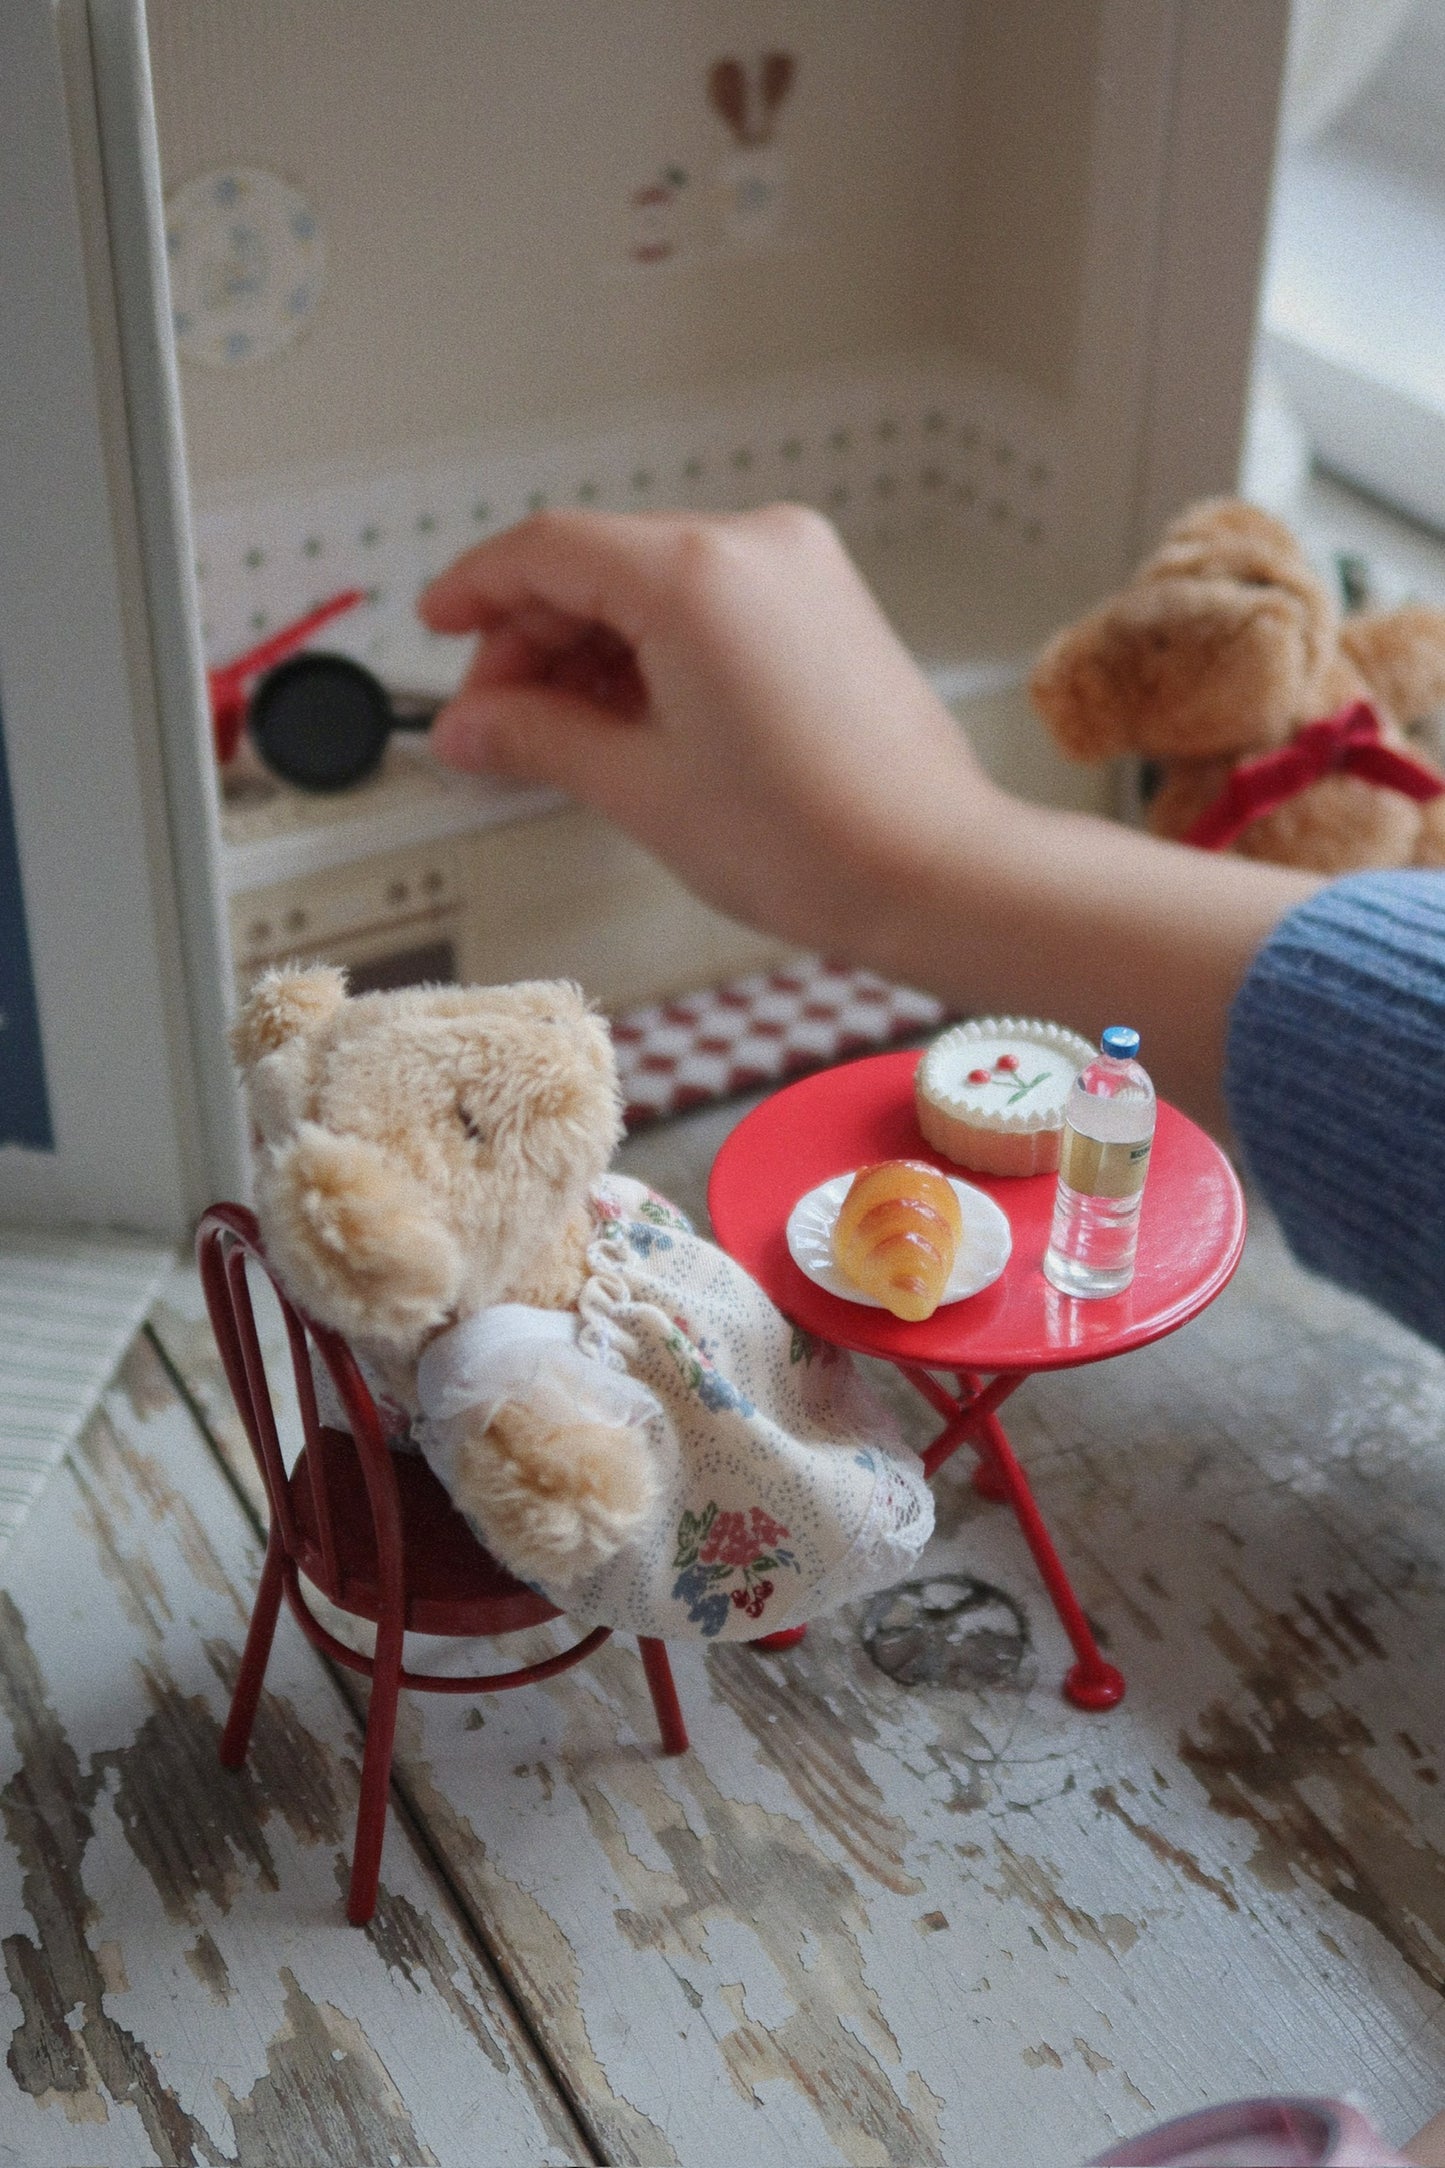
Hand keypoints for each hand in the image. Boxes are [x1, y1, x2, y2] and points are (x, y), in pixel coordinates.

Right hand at [420, 504, 1319, 1130]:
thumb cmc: (816, 840)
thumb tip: (469, 727)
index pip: (546, 548)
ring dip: (592, 650)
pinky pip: (710, 603)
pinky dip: (656, 651)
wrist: (935, 873)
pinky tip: (630, 721)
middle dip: (533, 640)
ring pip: (652, 585)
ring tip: (563, 740)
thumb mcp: (640, 788)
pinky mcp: (825, 605)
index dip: (476, 589)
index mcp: (695, 575)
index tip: (439, 629)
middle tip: (496, 725)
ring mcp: (798, 570)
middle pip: (598, 563)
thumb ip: (536, 738)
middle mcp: (752, 547)